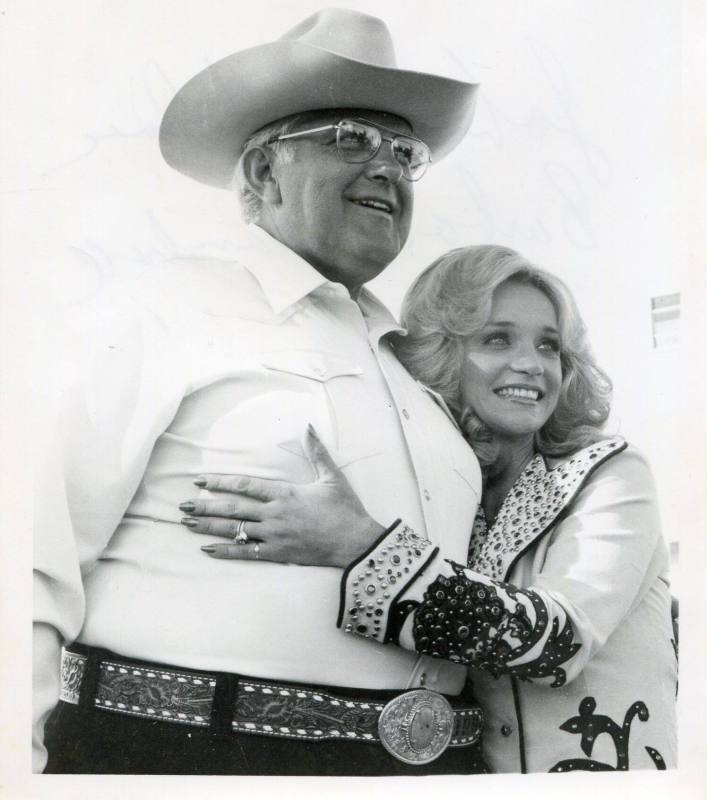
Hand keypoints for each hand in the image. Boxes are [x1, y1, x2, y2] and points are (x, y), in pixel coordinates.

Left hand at [179, 425, 384, 566]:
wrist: (356, 541)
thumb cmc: (345, 508)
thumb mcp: (331, 476)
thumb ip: (317, 451)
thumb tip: (308, 426)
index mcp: (284, 493)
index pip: (245, 485)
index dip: (220, 482)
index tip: (200, 481)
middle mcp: (275, 514)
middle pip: (232, 509)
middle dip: (204, 507)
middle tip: (182, 506)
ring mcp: (275, 535)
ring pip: (235, 531)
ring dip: (209, 527)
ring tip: (187, 525)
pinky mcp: (279, 554)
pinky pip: (247, 554)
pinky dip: (226, 552)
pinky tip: (208, 550)